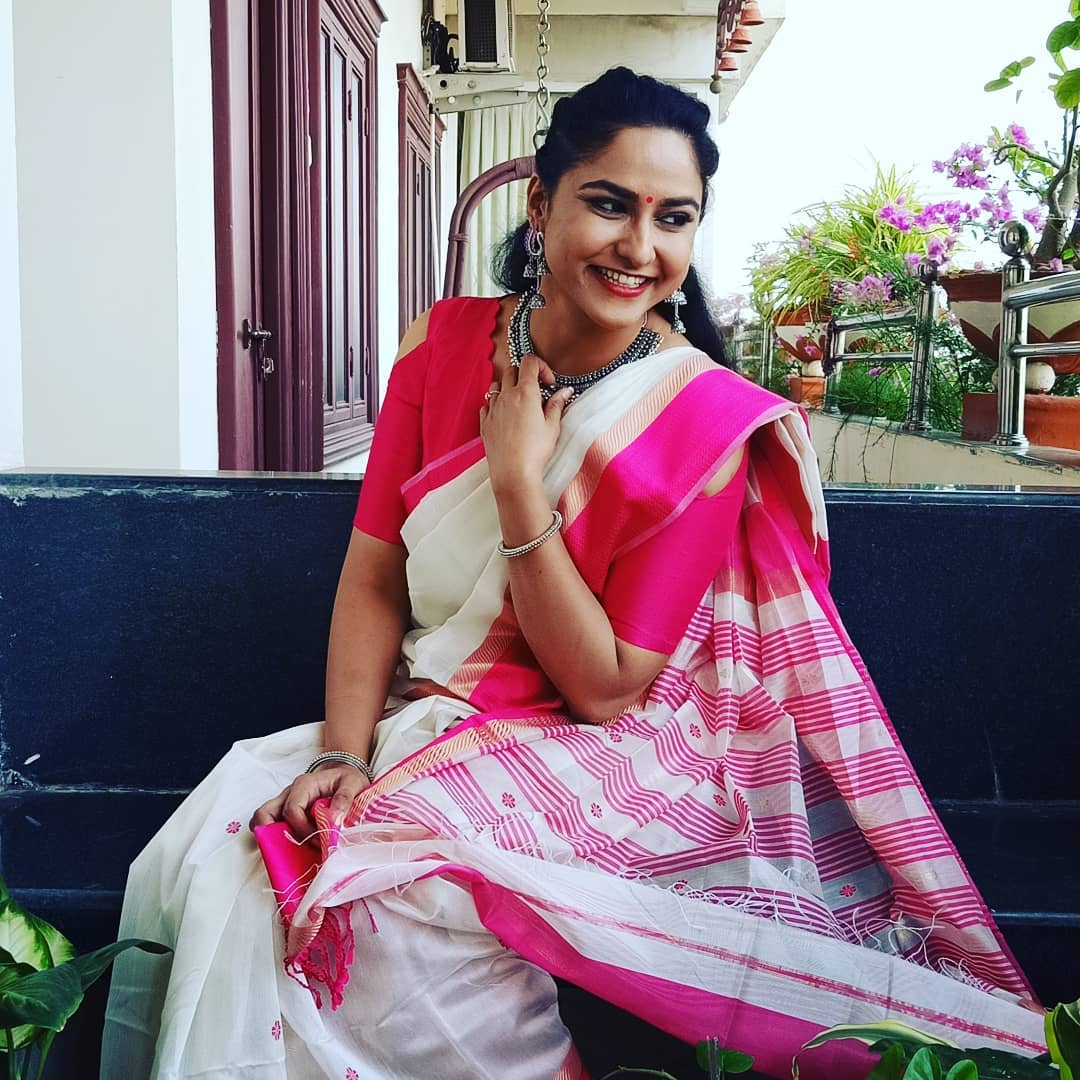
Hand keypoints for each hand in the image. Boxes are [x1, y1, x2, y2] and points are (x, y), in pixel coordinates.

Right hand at [250, 764, 370, 846]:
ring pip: (264, 821)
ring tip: (291, 854)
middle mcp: (289, 794)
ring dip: (272, 839)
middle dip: (273, 836)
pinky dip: (278, 841)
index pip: (292, 810)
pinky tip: (295, 851)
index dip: (302, 829)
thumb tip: (334, 820)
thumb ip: (344, 799)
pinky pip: (273, 828)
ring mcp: (284, 805)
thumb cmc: (346, 779)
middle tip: (295, 850)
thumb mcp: (352, 783)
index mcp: (304, 785)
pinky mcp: (285, 815)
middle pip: (265, 814)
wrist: (343, 778)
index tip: (318, 841)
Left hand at [481, 353, 571, 493]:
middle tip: (536, 392)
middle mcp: (506, 396)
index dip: (542, 367)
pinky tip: (505, 416)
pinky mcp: (484, 423)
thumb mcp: (552, 427)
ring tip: (520, 403)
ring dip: (509, 387)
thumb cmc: (535, 451)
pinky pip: (487, 404)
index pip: (530, 362)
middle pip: (512, 370)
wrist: (513, 474)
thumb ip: (556, 405)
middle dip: (525, 375)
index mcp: (525, 393)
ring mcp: (492, 409)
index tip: (549, 383)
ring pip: (497, 385)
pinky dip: (496, 404)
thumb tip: (564, 391)